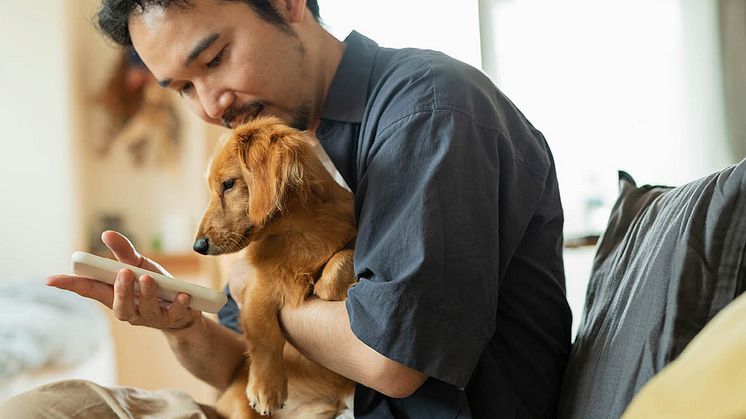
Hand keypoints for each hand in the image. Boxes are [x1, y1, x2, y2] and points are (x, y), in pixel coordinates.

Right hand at [47, 230, 200, 329]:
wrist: (186, 311)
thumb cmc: (156, 286)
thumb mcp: (141, 265)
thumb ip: (124, 252)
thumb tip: (107, 234)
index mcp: (116, 295)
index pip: (89, 291)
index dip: (70, 286)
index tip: (51, 280)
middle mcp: (130, 310)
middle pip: (117, 306)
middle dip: (119, 290)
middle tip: (122, 272)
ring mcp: (151, 317)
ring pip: (144, 310)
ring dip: (146, 294)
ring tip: (148, 279)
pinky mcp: (174, 319)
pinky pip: (175, 313)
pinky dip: (179, 304)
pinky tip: (183, 295)